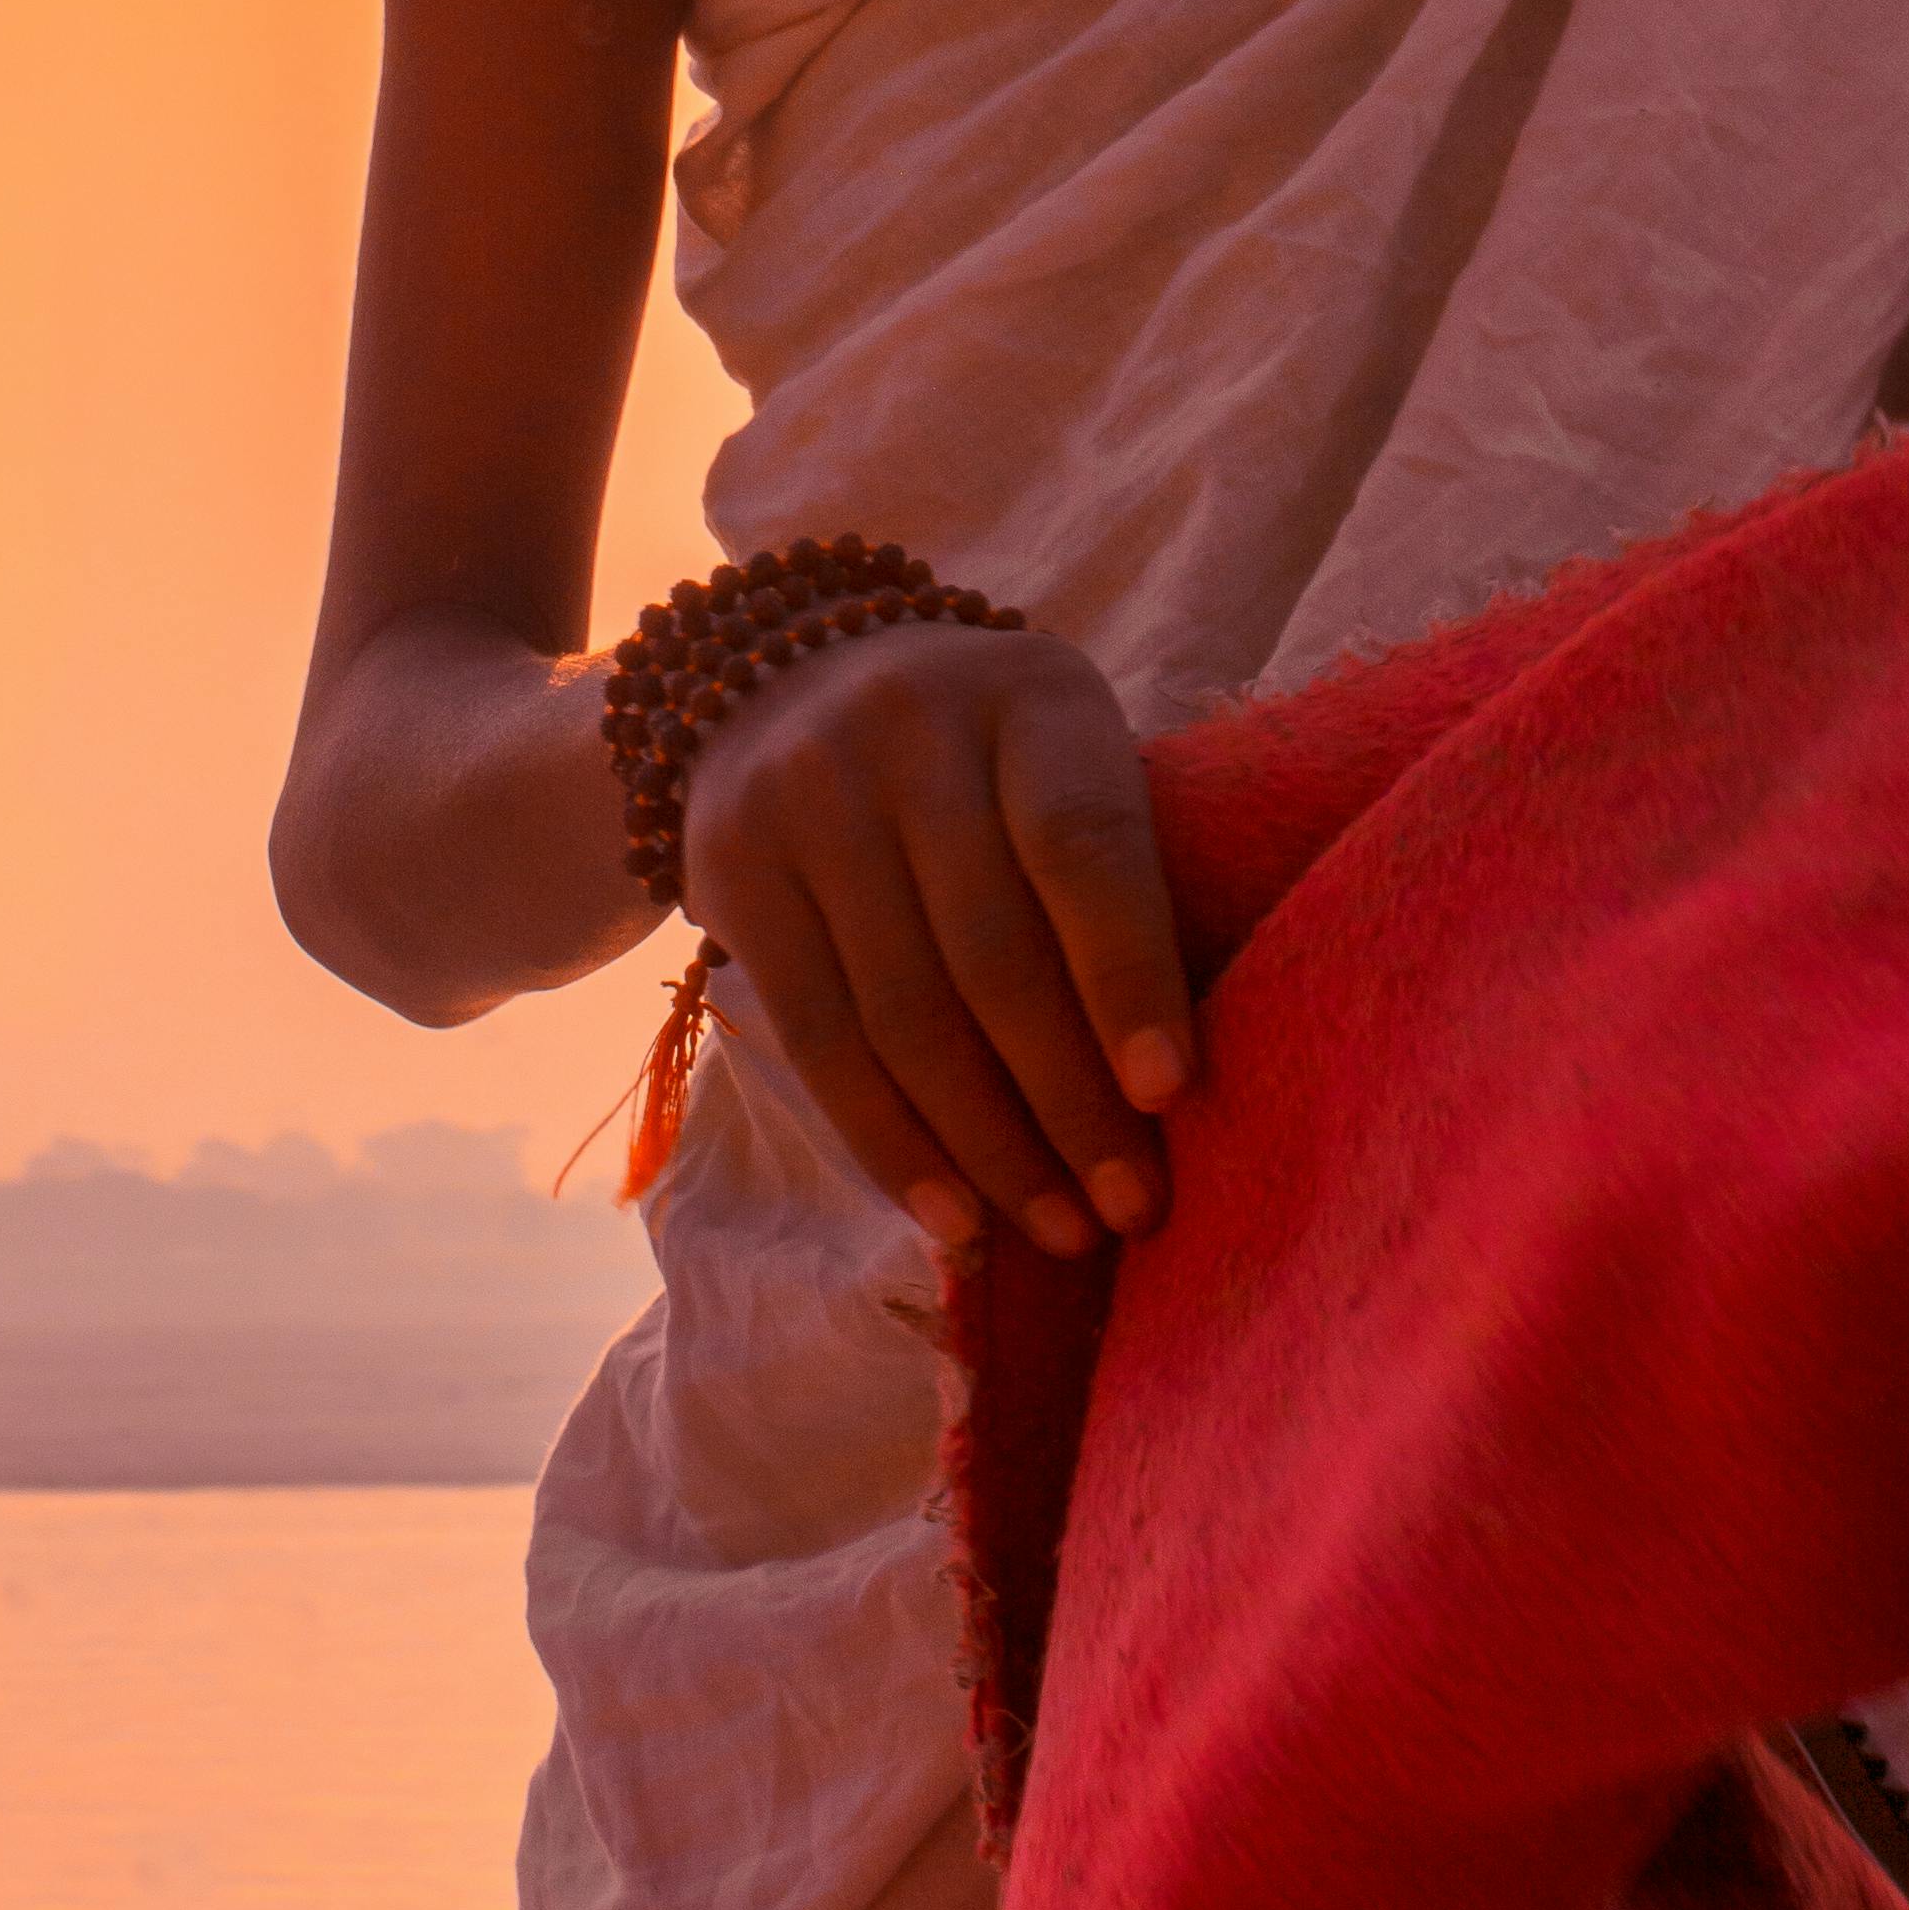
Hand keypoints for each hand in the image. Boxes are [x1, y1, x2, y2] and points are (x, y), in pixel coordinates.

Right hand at [677, 621, 1192, 1258]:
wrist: (789, 677)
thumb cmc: (985, 758)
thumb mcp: (1059, 754)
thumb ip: (1111, 873)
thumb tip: (1174, 1086)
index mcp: (1030, 696)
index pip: (1083, 843)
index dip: (1128, 975)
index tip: (1171, 1096)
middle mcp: (910, 729)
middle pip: (994, 952)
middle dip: (1071, 1102)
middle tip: (1132, 1210)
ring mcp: (807, 796)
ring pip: (905, 1015)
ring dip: (991, 1148)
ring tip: (1060, 1232)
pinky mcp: (733, 869)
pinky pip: (819, 1040)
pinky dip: (893, 1146)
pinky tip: (956, 1216)